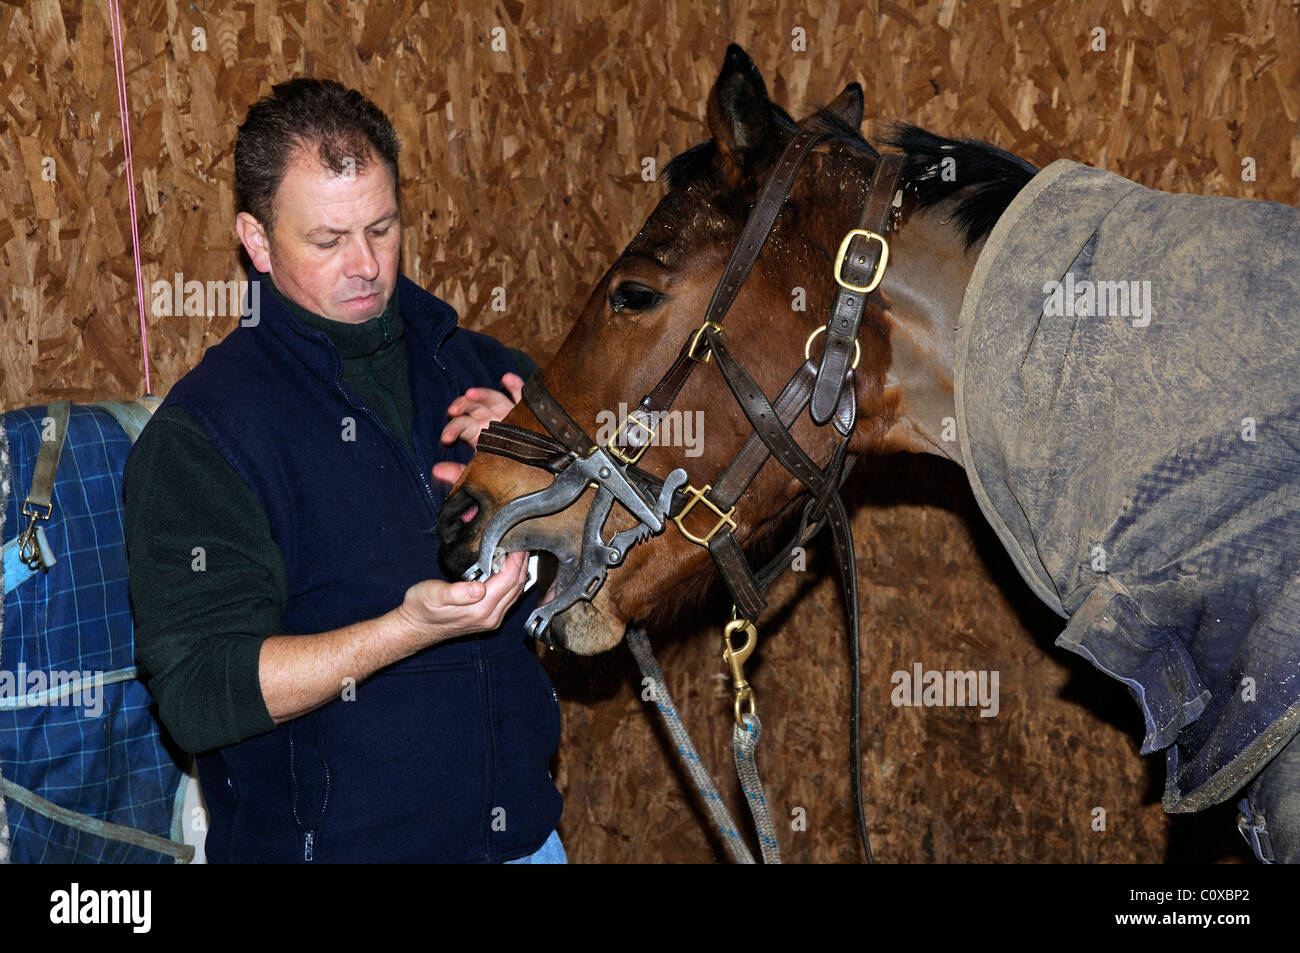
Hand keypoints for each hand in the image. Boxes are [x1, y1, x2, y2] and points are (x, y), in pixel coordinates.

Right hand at [396, 550, 528, 647]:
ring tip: (520, 553)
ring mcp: (491, 620)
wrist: (415, 628)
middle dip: (522, 564)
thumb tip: (478, 588)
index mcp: (480, 608)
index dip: (516, 560)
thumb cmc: (421, 608)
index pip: (508, 580)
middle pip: (517, 586)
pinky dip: (514, 583)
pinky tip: (511, 571)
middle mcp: (491, 616)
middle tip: (524, 543)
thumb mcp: (433, 594)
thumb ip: (456, 592)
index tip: (519, 542)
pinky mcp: (489, 619)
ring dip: (520, 573)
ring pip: (516, 593)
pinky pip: (509, 599)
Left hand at [432, 372, 523, 486]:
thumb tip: (436, 470)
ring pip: (494, 398)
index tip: (446, 438)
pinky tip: (507, 378)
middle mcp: (492, 420)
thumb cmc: (504, 474)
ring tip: (471, 393)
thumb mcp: (479, 475)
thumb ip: (458, 473)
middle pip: (474, 407)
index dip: (453, 429)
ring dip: (482, 394)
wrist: (533, 477)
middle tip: (453, 411)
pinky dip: (515, 386)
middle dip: (462, 405)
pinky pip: (521, 396)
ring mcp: (509, 413)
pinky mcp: (525, 412)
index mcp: (479, 433)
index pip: (462, 425)